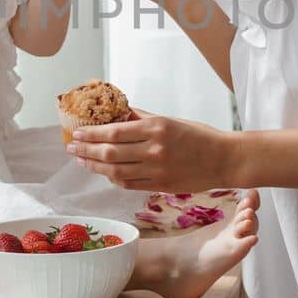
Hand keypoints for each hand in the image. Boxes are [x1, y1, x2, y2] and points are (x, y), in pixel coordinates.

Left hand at [67, 108, 236, 190]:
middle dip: (87, 151)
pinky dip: (114, 179)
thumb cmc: (199, 136)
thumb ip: (142, 118)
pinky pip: (130, 184)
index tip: (77, 134)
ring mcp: (157, 170)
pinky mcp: (161, 186)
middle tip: (73, 149)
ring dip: (96, 167)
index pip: (114, 132)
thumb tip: (118, 112)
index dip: (92, 134)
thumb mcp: (170, 120)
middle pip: (110, 154)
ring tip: (83, 162)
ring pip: (116, 172)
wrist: (224, 159)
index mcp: (155, 127)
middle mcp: (154, 149)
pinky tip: (106, 174)